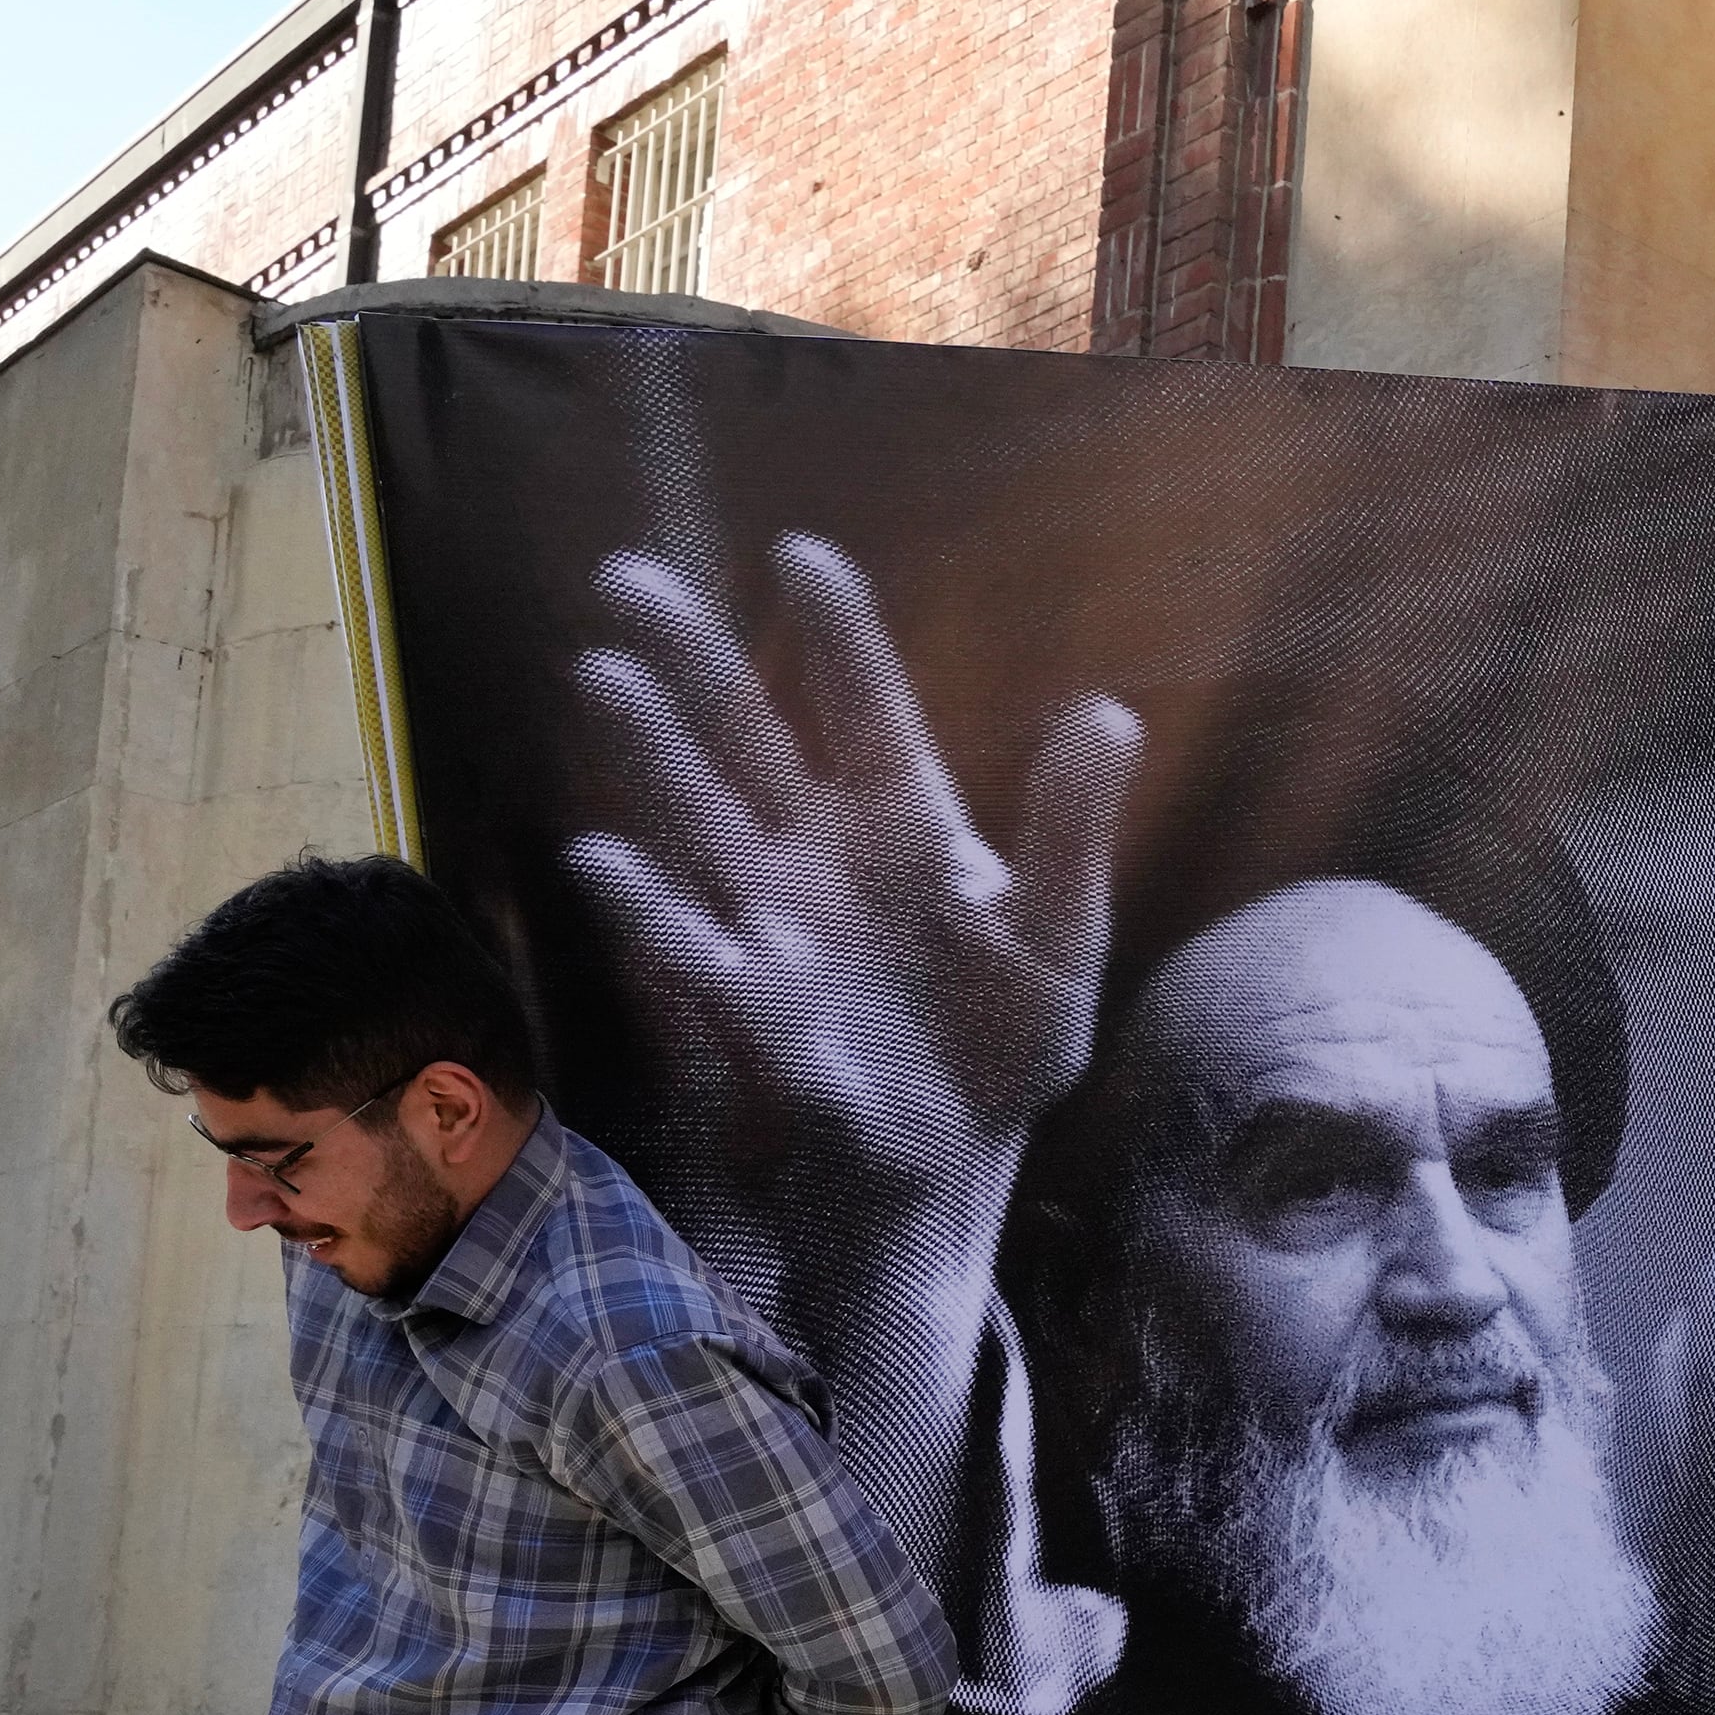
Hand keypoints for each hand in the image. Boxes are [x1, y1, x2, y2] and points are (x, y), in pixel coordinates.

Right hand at [565, 534, 1142, 1630]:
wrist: (960, 1160)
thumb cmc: (1007, 1042)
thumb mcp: (1063, 939)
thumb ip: (1074, 831)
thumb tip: (1110, 712)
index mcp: (909, 827)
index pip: (868, 713)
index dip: (836, 639)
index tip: (801, 555)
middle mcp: (823, 859)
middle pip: (752, 741)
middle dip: (696, 663)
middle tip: (629, 578)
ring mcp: (777, 927)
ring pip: (703, 821)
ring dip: (654, 756)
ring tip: (604, 676)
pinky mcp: (755, 1009)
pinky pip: (693, 951)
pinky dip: (650, 910)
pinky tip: (604, 862)